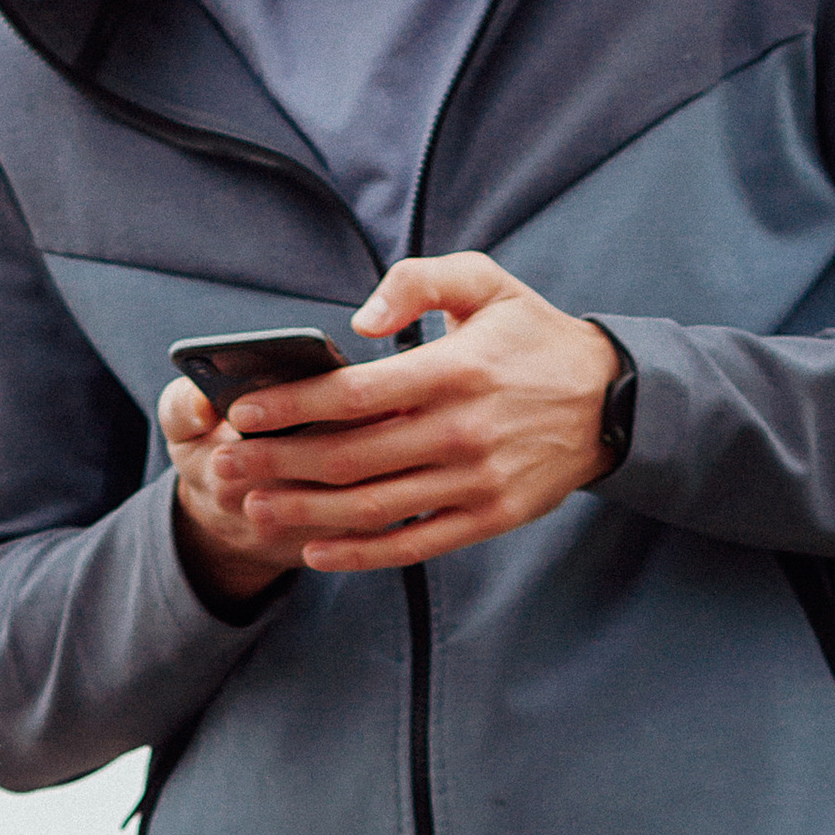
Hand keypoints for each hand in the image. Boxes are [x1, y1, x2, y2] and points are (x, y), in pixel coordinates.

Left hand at [167, 253, 618, 584]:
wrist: (609, 402)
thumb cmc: (532, 338)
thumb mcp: (487, 282)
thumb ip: (419, 281)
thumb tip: (358, 322)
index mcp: (454, 370)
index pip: (355, 394)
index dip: (292, 405)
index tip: (242, 413)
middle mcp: (460, 431)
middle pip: (349, 458)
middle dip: (278, 465)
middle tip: (225, 470)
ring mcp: (473, 482)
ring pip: (371, 507)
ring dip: (304, 513)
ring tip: (254, 510)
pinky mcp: (485, 519)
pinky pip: (410, 545)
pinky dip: (357, 553)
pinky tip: (313, 549)